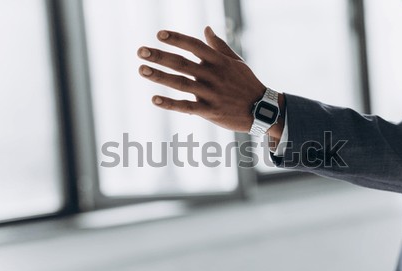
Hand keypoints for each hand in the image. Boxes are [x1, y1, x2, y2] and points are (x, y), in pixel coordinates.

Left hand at [137, 26, 283, 140]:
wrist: (261, 110)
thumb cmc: (247, 83)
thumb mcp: (236, 62)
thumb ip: (219, 46)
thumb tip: (206, 29)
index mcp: (219, 61)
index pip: (194, 46)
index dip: (177, 39)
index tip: (159, 34)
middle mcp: (213, 75)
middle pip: (182, 63)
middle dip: (160, 56)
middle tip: (141, 51)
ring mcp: (211, 94)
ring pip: (181, 84)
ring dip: (160, 76)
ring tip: (142, 70)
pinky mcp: (210, 111)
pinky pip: (186, 106)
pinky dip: (170, 103)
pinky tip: (154, 99)